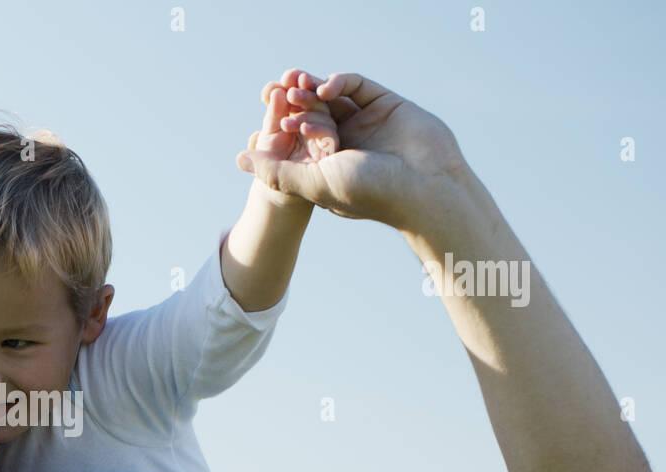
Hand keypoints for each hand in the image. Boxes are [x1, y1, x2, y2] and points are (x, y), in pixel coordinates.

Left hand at [236, 72, 473, 232]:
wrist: (427, 188)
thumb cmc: (371, 193)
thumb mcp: (314, 184)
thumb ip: (276, 172)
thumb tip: (238, 158)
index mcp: (328, 165)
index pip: (298, 140)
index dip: (282, 127)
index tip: (267, 118)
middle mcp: (346, 143)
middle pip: (312, 114)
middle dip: (293, 103)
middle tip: (274, 92)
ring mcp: (366, 122)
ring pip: (332, 98)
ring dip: (311, 91)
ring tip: (295, 88)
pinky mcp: (386, 103)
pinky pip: (356, 86)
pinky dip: (339, 83)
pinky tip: (323, 89)